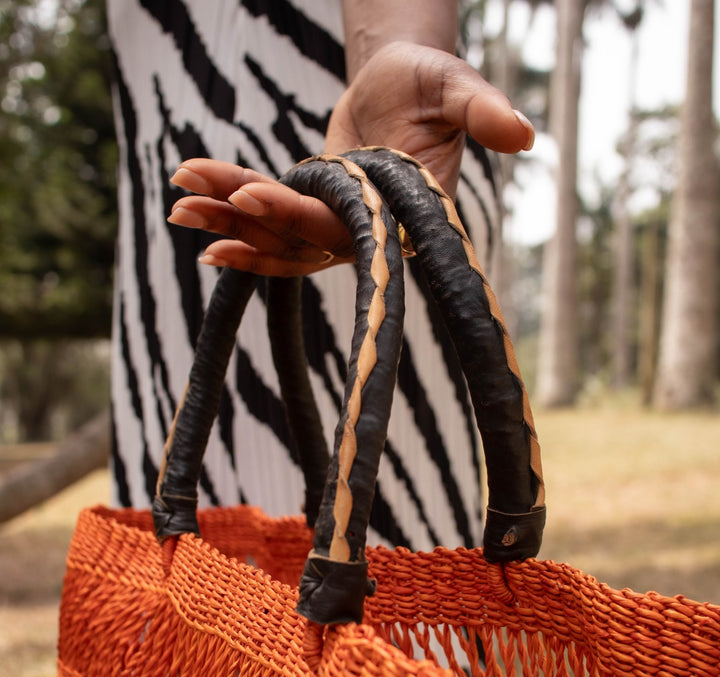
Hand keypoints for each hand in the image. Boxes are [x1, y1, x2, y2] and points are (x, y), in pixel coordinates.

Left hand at [168, 42, 533, 275]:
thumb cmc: (432, 82)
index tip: (256, 196)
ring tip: (177, 202)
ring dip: (227, 223)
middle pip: (300, 237)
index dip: (301, 216)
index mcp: (405, 212)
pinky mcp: (315, 214)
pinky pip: (272, 228)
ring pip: (278, 239)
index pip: (349, 225)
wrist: (405, 81)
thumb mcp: (456, 87)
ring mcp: (341, 228)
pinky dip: (236, 224)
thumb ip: (482, 111)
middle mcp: (371, 233)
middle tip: (190, 198)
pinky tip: (194, 212)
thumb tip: (523, 133)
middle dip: (245, 219)